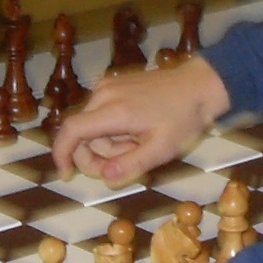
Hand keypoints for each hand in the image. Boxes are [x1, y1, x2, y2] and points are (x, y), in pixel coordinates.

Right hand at [52, 58, 229, 186]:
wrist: (200, 85)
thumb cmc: (184, 118)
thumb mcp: (161, 149)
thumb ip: (130, 165)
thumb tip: (104, 177)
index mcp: (113, 109)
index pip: (71, 130)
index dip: (62, 154)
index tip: (67, 174)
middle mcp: (104, 93)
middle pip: (81, 133)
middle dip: (98, 155)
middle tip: (124, 167)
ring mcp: (108, 86)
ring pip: (91, 126)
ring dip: (109, 143)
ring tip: (139, 144)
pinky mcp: (113, 84)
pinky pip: (100, 114)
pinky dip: (112, 129)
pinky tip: (135, 132)